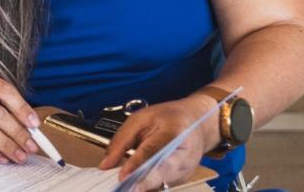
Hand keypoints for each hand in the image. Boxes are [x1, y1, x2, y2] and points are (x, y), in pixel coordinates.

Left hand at [99, 95, 220, 188]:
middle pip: (161, 174)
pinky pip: (160, 187)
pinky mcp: (180, 181)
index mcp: (174, 132)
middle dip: (141, 184)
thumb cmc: (169, 119)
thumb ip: (121, 140)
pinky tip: (132, 187)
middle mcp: (183, 156)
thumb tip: (105, 165)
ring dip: (141, 188)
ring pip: (160, 185)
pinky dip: (145, 188)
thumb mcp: (141, 118)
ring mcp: (183, 172)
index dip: (137, 164)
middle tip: (123, 189)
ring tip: (123, 189)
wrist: (198, 125)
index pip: (153, 151)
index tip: (122, 176)